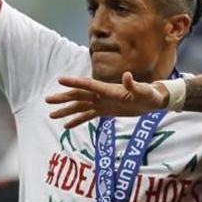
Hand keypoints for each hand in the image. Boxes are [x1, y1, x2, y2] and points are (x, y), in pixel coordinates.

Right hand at [46, 72, 169, 128]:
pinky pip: (88, 116)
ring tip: (51, 115)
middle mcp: (102, 95)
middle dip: (63, 98)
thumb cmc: (150, 94)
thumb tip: (127, 75)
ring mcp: (102, 103)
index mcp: (108, 89)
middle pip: (79, 96)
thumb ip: (134, 85)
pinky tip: (66, 125)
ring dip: (66, 110)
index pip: (88, 85)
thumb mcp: (144, 91)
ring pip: (80, 106)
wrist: (153, 101)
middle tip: (48, 100)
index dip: (75, 83)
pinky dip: (77, 120)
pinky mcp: (105, 111)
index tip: (60, 81)